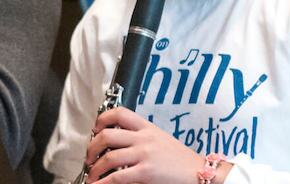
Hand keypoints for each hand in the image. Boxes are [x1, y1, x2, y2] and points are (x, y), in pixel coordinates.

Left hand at [84, 107, 231, 183]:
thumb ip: (142, 138)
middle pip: (107, 135)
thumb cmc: (181, 160)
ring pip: (108, 157)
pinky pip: (116, 177)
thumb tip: (118, 145)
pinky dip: (103, 183)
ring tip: (92, 176)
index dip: (102, 119)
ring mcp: (144, 155)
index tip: (95, 129)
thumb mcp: (161, 140)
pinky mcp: (145, 172)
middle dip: (91, 147)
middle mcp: (144, 138)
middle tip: (89, 157)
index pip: (120, 113)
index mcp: (148, 128)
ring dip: (94, 169)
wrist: (200, 172)